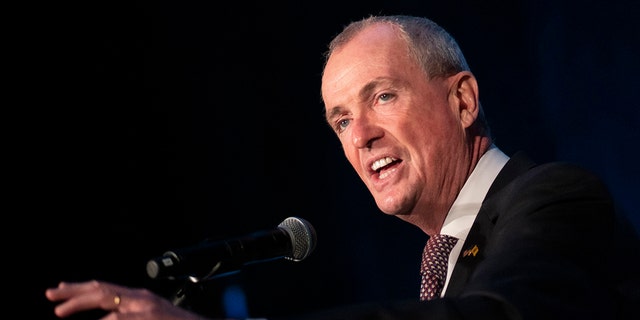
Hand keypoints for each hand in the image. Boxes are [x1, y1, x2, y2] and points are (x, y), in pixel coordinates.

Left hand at [45, 280, 212, 318]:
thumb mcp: (149, 317)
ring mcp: (144, 307)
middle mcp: (140, 298)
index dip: (80, 290)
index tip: (59, 292)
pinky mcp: (148, 316)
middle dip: (73, 292)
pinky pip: (119, 317)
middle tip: (50, 295)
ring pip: (105, 298)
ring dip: (80, 302)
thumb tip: (106, 318)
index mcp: (138, 298)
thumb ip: (127, 316)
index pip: (104, 288)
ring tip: (59, 311)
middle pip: (101, 289)